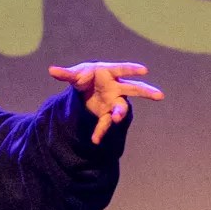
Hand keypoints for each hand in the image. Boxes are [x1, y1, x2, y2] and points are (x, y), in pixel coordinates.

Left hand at [47, 61, 163, 142]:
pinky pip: (105, 122)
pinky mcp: (107, 113)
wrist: (85, 88)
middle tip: (159, 96)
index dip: (133, 69)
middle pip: (134, 88)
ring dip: (120, 113)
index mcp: (109, 73)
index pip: (123, 69)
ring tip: (117, 119)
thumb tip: (51, 70)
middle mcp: (116, 87)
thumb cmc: (85, 76)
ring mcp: (114, 101)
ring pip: (123, 108)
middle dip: (146, 92)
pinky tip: (95, 139)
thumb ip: (65, 74)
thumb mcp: (75, 75)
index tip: (144, 70)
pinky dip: (100, 130)